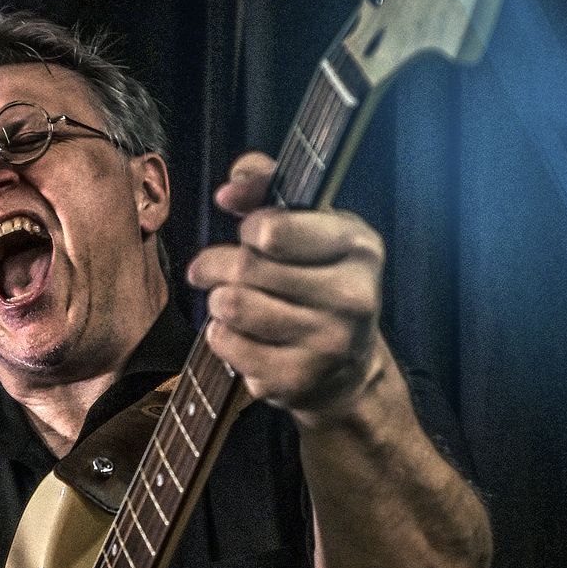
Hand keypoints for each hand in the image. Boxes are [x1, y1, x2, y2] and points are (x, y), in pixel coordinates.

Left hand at [187, 152, 386, 425]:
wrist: (349, 369)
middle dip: (215, 264)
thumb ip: (268, 188)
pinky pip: (230, 345)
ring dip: (218, 300)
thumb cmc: (320, 281)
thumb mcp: (312, 225)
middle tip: (207, 269)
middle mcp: (352, 296)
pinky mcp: (298, 379)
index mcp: (358, 246)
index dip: (250, 229)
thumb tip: (228, 192)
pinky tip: (235, 333)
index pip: (275, 230)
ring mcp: (327, 343)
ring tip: (225, 300)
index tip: (249, 235)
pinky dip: (220, 336)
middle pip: (247, 268)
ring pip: (235, 306)